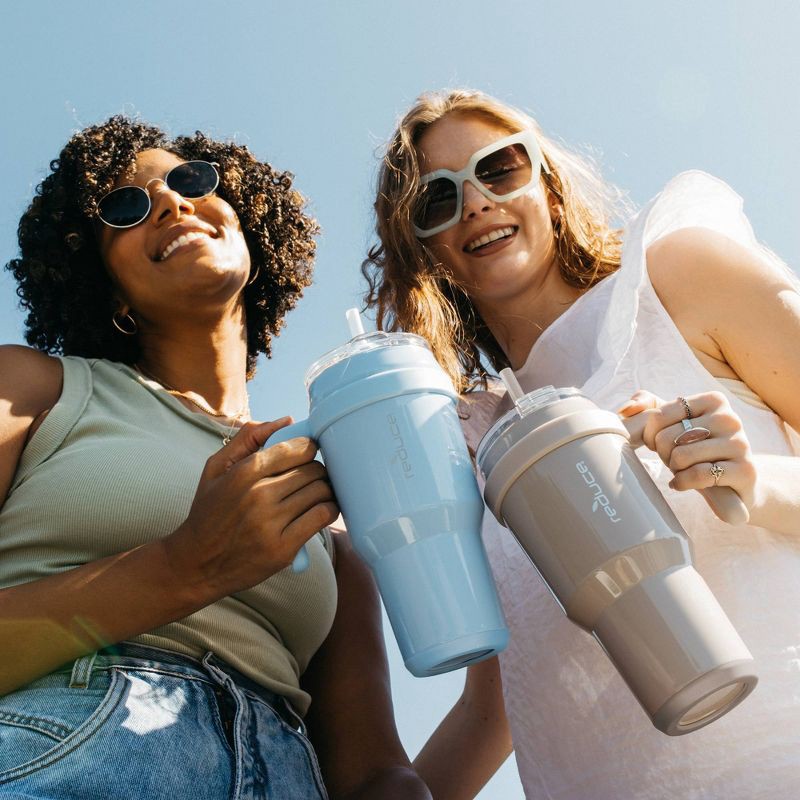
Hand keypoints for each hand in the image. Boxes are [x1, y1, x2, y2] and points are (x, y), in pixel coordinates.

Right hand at [164, 418, 338, 598]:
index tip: (307, 455)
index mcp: (244, 472)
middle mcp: (259, 496)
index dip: (309, 449)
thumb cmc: (208, 512)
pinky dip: (329, 510)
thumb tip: (289, 421)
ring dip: (325, 490)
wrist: (195, 564)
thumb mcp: (216, 469)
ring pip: (321, 492)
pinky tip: (321, 510)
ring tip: (316, 493)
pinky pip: (322, 517)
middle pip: (313, 470)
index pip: (297, 448)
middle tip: (312, 477)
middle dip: (317, 470)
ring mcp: (271, 523)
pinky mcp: (282, 549)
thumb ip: (249, 438)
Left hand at [618, 390, 756, 509]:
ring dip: (674, 469)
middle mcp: (730, 418)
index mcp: (713, 400)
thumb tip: (626, 409)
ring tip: (682, 469)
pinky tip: (682, 483)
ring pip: (681, 457)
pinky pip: (698, 475)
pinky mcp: (744, 471)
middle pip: (667, 438)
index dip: (649, 435)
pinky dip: (682, 482)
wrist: (735, 480)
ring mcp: (740, 444)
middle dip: (663, 454)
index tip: (656, 443)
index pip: (660, 415)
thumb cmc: (697, 447)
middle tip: (673, 459)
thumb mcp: (674, 422)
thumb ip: (649, 405)